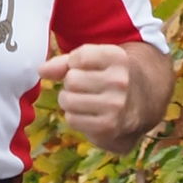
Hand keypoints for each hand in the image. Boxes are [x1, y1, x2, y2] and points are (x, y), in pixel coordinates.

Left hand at [38, 42, 169, 146]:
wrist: (140, 105)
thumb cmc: (108, 77)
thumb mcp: (94, 62)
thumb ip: (65, 62)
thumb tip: (41, 70)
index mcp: (118, 58)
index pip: (79, 57)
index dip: (75, 64)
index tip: (88, 68)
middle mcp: (120, 80)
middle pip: (71, 80)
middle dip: (72, 85)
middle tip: (87, 88)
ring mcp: (116, 104)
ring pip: (68, 100)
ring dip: (70, 102)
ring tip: (86, 101)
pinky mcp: (109, 126)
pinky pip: (72, 119)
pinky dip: (75, 118)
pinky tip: (89, 114)